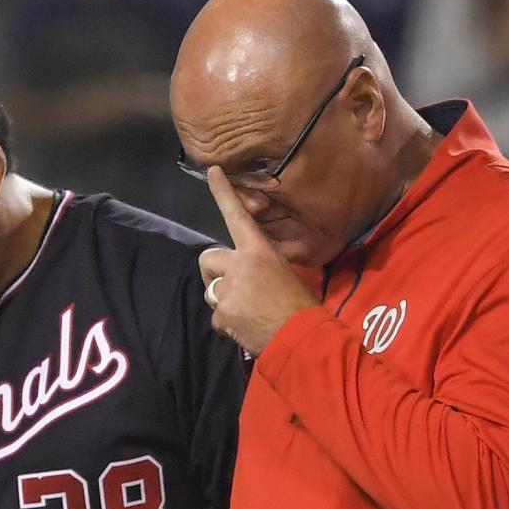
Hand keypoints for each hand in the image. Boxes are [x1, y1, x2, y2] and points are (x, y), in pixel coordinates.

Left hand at [197, 168, 317, 357]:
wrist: (300, 336)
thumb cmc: (300, 304)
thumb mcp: (284, 272)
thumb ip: (259, 265)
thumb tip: (246, 272)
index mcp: (259, 251)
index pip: (236, 215)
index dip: (223, 192)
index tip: (212, 171)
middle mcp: (239, 265)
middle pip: (207, 257)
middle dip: (213, 271)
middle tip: (231, 286)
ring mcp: (228, 290)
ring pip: (210, 290)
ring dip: (223, 298)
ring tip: (247, 310)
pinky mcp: (222, 314)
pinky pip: (216, 317)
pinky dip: (228, 323)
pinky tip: (246, 327)